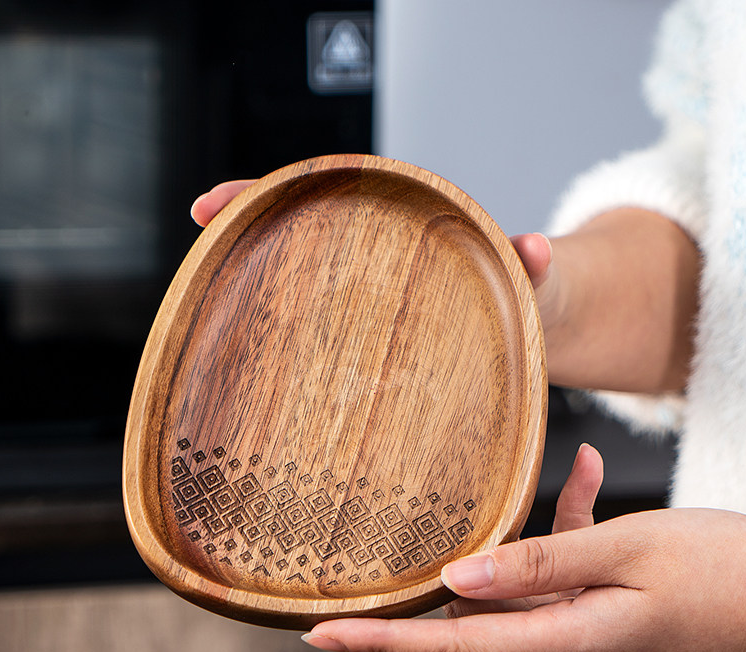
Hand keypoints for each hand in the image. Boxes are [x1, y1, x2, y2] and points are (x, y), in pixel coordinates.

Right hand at [189, 185, 563, 343]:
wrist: (540, 329)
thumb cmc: (533, 296)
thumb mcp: (534, 281)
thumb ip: (532, 266)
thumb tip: (533, 247)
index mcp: (409, 235)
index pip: (333, 198)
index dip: (275, 195)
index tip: (221, 199)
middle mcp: (382, 262)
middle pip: (304, 233)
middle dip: (250, 225)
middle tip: (205, 223)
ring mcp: (376, 302)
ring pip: (309, 284)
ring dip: (261, 284)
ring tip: (215, 295)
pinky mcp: (379, 344)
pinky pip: (331, 337)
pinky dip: (294, 343)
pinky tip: (264, 362)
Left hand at [302, 447, 745, 651]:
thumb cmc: (721, 567)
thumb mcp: (630, 549)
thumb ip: (541, 563)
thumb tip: (459, 578)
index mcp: (575, 645)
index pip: (454, 649)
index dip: (384, 643)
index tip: (323, 636)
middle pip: (476, 625)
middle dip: (424, 602)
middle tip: (348, 596)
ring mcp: (585, 651)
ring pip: (522, 592)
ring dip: (527, 543)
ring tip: (579, 477)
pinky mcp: (599, 632)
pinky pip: (556, 588)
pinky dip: (562, 544)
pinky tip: (588, 480)